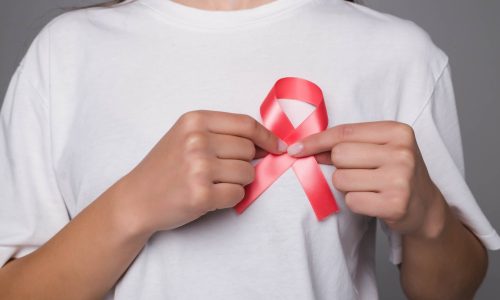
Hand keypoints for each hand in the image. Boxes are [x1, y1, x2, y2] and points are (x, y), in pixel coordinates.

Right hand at [113, 110, 286, 235]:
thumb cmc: (165, 168)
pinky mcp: (201, 194)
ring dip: (237, 182)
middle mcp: (197, 141)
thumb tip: (266, 144)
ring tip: (213, 183)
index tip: (277, 147)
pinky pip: (238, 194)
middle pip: (249, 150)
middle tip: (222, 171)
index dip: (267, 137)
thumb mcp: (187, 137)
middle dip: (244, 163)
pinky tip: (211, 196)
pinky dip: (231, 198)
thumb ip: (222, 134)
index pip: (246, 125)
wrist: (137, 198)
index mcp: (195, 121)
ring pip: (248, 173)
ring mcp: (198, 167)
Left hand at [286, 121, 446, 238]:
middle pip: (340, 155)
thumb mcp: (379, 149)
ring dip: (347, 186)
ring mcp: (401, 179)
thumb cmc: (395, 172)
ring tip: (369, 187)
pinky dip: (356, 202)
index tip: (296, 149)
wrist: (425, 208)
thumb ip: (347, 143)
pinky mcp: (396, 204)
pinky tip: (373, 201)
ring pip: (341, 179)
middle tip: (360, 173)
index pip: (344, 132)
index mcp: (398, 131)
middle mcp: (402, 152)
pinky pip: (351, 200)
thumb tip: (305, 148)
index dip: (315, 141)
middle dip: (340, 167)